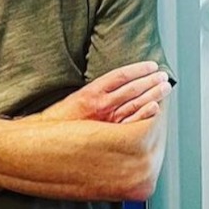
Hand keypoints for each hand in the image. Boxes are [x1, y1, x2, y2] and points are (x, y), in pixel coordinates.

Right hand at [42, 61, 171, 123]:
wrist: (44, 142)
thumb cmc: (60, 121)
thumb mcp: (77, 98)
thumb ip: (98, 91)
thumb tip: (119, 84)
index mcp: (92, 91)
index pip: (121, 75)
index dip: (139, 69)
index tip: (153, 65)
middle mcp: (100, 104)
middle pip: (133, 89)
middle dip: (151, 82)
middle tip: (164, 77)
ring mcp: (105, 120)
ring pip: (135, 104)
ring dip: (153, 95)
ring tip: (164, 88)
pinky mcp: (107, 135)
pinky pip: (130, 124)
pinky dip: (144, 115)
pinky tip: (155, 108)